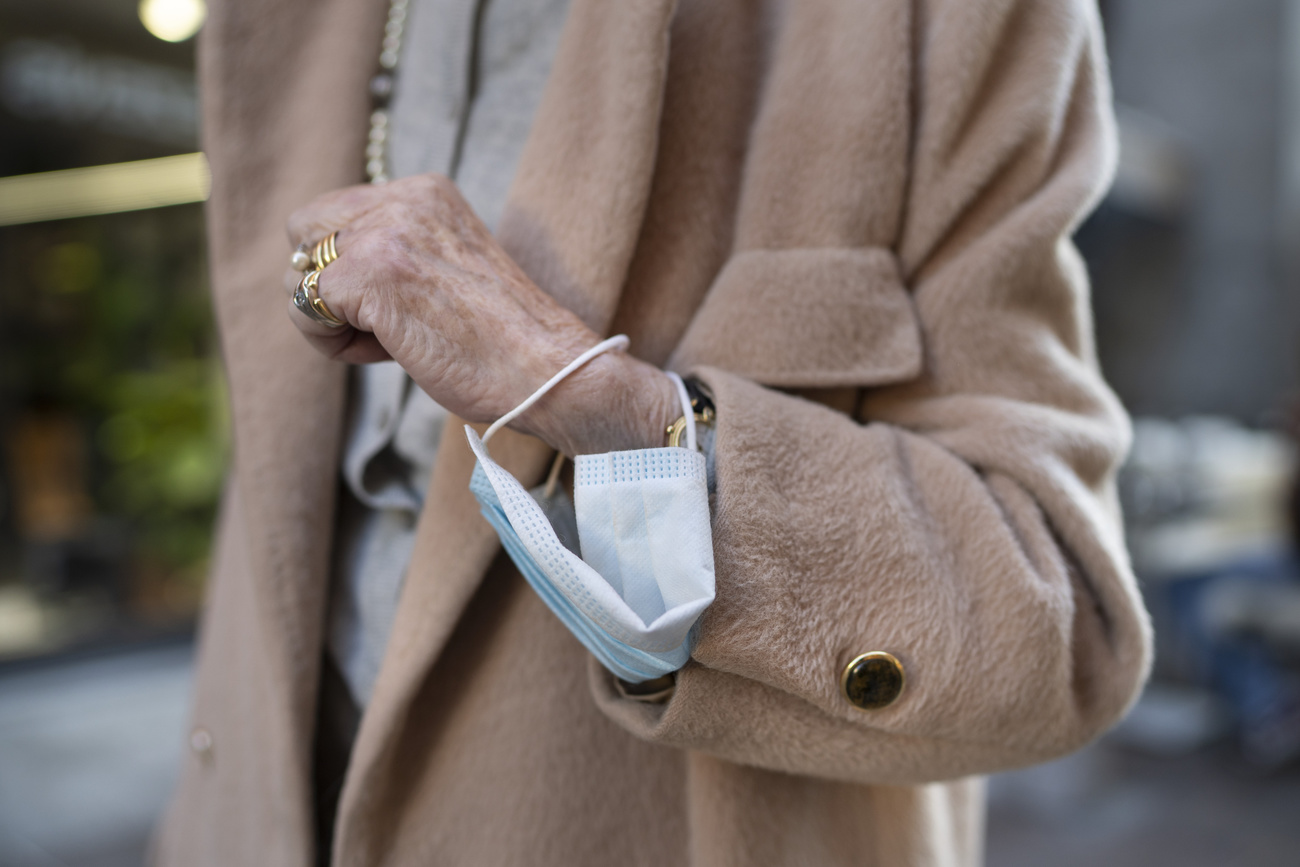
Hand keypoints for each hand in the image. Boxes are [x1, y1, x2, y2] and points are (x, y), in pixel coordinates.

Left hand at [284, 174, 678, 455]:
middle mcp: (404, 198)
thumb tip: (318, 273)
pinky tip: (388, 354)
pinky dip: (333, 343)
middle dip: (327, 284)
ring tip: (392, 341)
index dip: (347, 266)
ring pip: (299, 272)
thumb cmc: (502, 343)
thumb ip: (396, 253)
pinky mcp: (374, 274)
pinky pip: (305, 306)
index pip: (335, 213)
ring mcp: (387, 233)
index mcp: (426, 192)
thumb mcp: (446, 269)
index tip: (397, 303)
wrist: (547, 371)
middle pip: (304, 230)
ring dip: (332, 319)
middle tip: (382, 323)